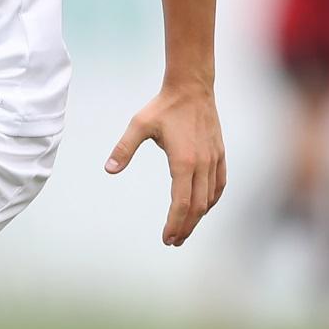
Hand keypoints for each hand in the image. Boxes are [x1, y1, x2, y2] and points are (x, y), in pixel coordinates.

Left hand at [105, 83, 225, 246]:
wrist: (192, 87)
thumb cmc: (164, 106)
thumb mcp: (139, 125)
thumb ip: (124, 148)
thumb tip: (109, 169)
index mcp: (184, 161)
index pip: (182, 203)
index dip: (175, 223)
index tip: (167, 238)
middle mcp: (203, 164)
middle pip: (197, 207)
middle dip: (185, 227)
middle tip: (173, 241)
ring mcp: (214, 159)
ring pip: (210, 198)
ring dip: (198, 217)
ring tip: (185, 230)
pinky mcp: (220, 154)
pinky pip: (219, 184)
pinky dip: (212, 200)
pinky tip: (204, 208)